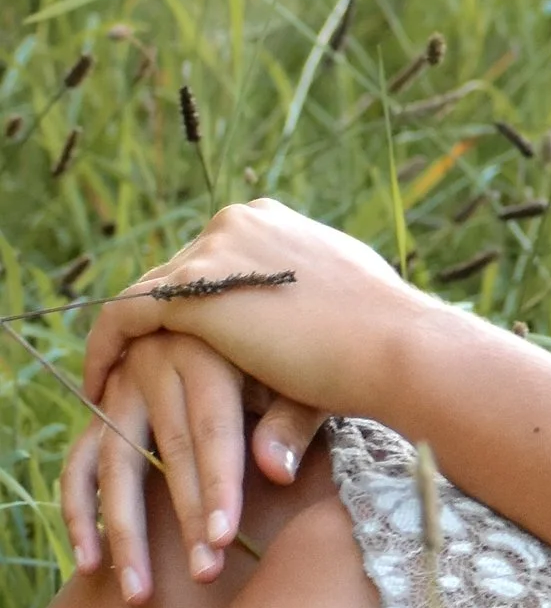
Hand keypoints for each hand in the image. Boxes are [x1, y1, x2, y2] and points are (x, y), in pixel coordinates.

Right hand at [64, 336, 327, 600]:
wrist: (243, 320)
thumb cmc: (286, 358)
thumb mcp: (302, 378)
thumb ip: (292, 422)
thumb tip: (276, 473)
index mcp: (208, 349)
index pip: (212, 427)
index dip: (218, 485)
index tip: (224, 540)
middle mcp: (156, 361)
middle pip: (168, 451)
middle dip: (184, 519)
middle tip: (204, 574)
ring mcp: (121, 385)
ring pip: (116, 464)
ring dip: (126, 532)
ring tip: (140, 592)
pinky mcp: (102, 409)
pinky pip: (79, 465)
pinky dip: (79, 514)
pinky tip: (89, 564)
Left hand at [81, 197, 423, 432]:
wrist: (395, 348)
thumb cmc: (380, 339)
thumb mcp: (332, 306)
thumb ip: (300, 306)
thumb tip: (298, 326)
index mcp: (272, 221)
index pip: (211, 260)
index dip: (193, 304)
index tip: (182, 343)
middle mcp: (237, 222)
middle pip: (176, 274)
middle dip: (158, 320)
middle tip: (139, 368)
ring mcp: (213, 251)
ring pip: (147, 294)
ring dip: (128, 337)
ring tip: (112, 380)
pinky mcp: (192, 291)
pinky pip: (121, 318)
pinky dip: (103, 350)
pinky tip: (97, 386)